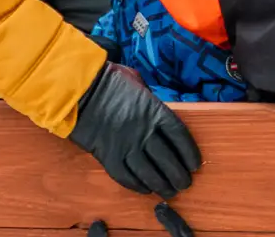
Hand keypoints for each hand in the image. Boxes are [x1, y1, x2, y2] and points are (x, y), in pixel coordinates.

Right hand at [68, 64, 201, 197]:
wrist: (79, 91)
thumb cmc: (109, 82)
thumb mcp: (138, 82)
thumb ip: (150, 99)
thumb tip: (156, 112)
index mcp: (154, 111)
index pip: (180, 137)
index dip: (189, 153)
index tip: (195, 165)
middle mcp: (144, 131)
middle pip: (168, 160)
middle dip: (179, 175)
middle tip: (184, 184)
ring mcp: (126, 146)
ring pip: (149, 173)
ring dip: (161, 185)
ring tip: (169, 192)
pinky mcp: (108, 157)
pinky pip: (126, 177)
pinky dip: (137, 186)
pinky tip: (146, 190)